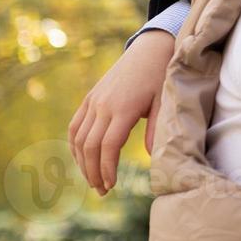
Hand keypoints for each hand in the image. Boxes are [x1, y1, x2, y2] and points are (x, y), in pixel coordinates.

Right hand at [67, 29, 174, 193]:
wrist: (150, 49)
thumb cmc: (162, 77)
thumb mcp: (165, 101)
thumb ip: (157, 128)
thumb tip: (151, 156)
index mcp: (123, 108)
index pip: (109, 146)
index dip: (107, 168)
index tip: (112, 185)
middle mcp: (103, 105)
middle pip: (90, 146)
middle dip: (93, 172)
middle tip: (102, 191)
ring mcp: (93, 101)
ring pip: (78, 138)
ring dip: (82, 162)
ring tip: (93, 180)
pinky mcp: (90, 98)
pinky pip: (75, 126)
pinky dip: (74, 145)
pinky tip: (81, 159)